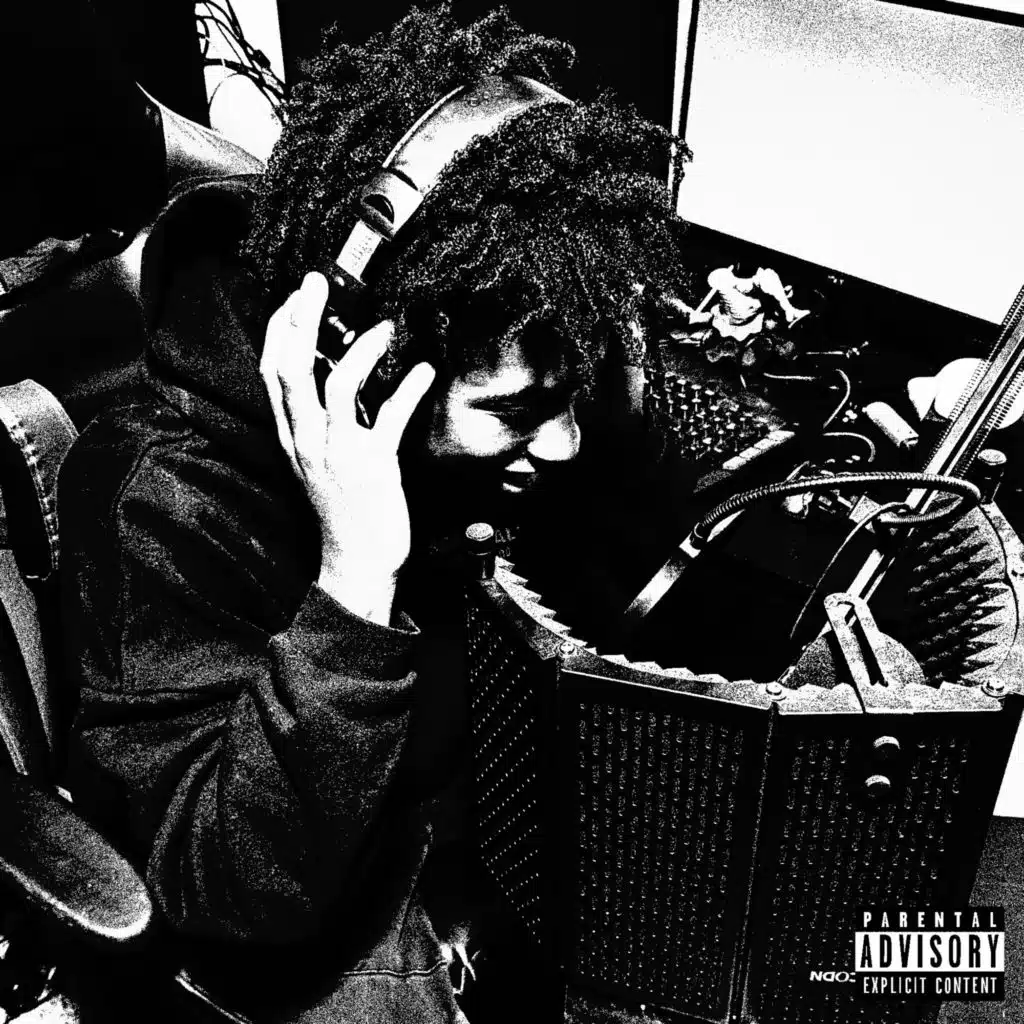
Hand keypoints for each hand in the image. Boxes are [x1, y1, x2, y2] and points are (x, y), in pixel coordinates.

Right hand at [261, 272, 435, 624]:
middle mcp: (308, 440)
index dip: (280, 330)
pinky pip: (389, 419)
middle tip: (316, 283)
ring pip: (336, 388)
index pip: (272, 372)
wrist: (356, 561)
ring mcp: (338, 454)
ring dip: (361, 350)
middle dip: (301, 322)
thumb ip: (322, 414)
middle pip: (292, 370)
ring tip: (384, 326)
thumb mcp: (319, 456)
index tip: (297, 295)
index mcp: (292, 435)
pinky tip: (425, 369)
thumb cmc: (342, 504)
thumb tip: (333, 364)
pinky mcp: (374, 468)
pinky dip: (409, 389)